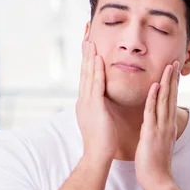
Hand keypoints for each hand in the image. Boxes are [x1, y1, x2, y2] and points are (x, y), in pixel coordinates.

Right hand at [76, 41, 117, 163]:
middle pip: (84, 71)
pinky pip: (96, 84)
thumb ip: (102, 106)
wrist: (98, 155)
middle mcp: (84, 99)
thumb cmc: (103, 140)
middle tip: (86, 34)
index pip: (87, 76)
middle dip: (86, 52)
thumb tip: (105, 99)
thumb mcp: (101, 118)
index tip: (89, 44)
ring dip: (90, 57)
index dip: (88, 59)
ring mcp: (87, 102)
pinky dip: (97, 70)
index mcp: (86, 102)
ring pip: (89, 74)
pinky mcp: (95, 106)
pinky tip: (99, 58)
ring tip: (91, 40)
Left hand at [135, 61, 178, 189]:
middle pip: (172, 97)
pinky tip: (155, 86)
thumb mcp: (158, 144)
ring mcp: (161, 128)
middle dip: (173, 79)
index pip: (172, 101)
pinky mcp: (152, 133)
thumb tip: (152, 125)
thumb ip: (156, 131)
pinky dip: (154, 98)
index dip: (173, 85)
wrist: (157, 180)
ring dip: (167, 83)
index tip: (174, 71)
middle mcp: (168, 124)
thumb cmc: (155, 165)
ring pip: (165, 101)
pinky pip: (153, 112)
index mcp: (169, 126)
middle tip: (175, 61)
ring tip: (168, 67)